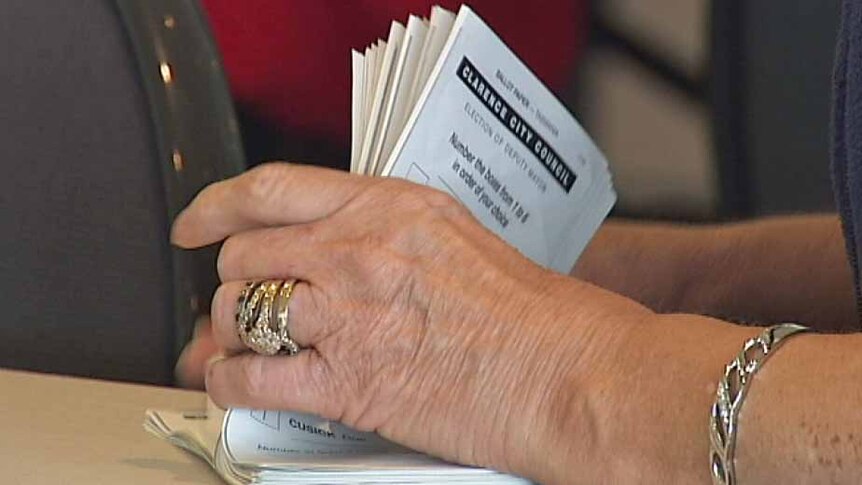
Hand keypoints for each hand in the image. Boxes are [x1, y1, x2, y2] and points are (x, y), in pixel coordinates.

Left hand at [171, 163, 644, 482]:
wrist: (568, 373)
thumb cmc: (532, 312)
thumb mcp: (454, 237)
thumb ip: (384, 234)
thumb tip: (329, 250)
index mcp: (388, 206)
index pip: (273, 189)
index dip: (218, 206)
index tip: (198, 222)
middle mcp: (358, 250)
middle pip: (245, 255)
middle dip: (231, 282)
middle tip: (237, 301)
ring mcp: (349, 315)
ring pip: (238, 313)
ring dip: (230, 333)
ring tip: (241, 346)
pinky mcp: (349, 382)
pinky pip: (251, 378)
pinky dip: (230, 384)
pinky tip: (238, 385)